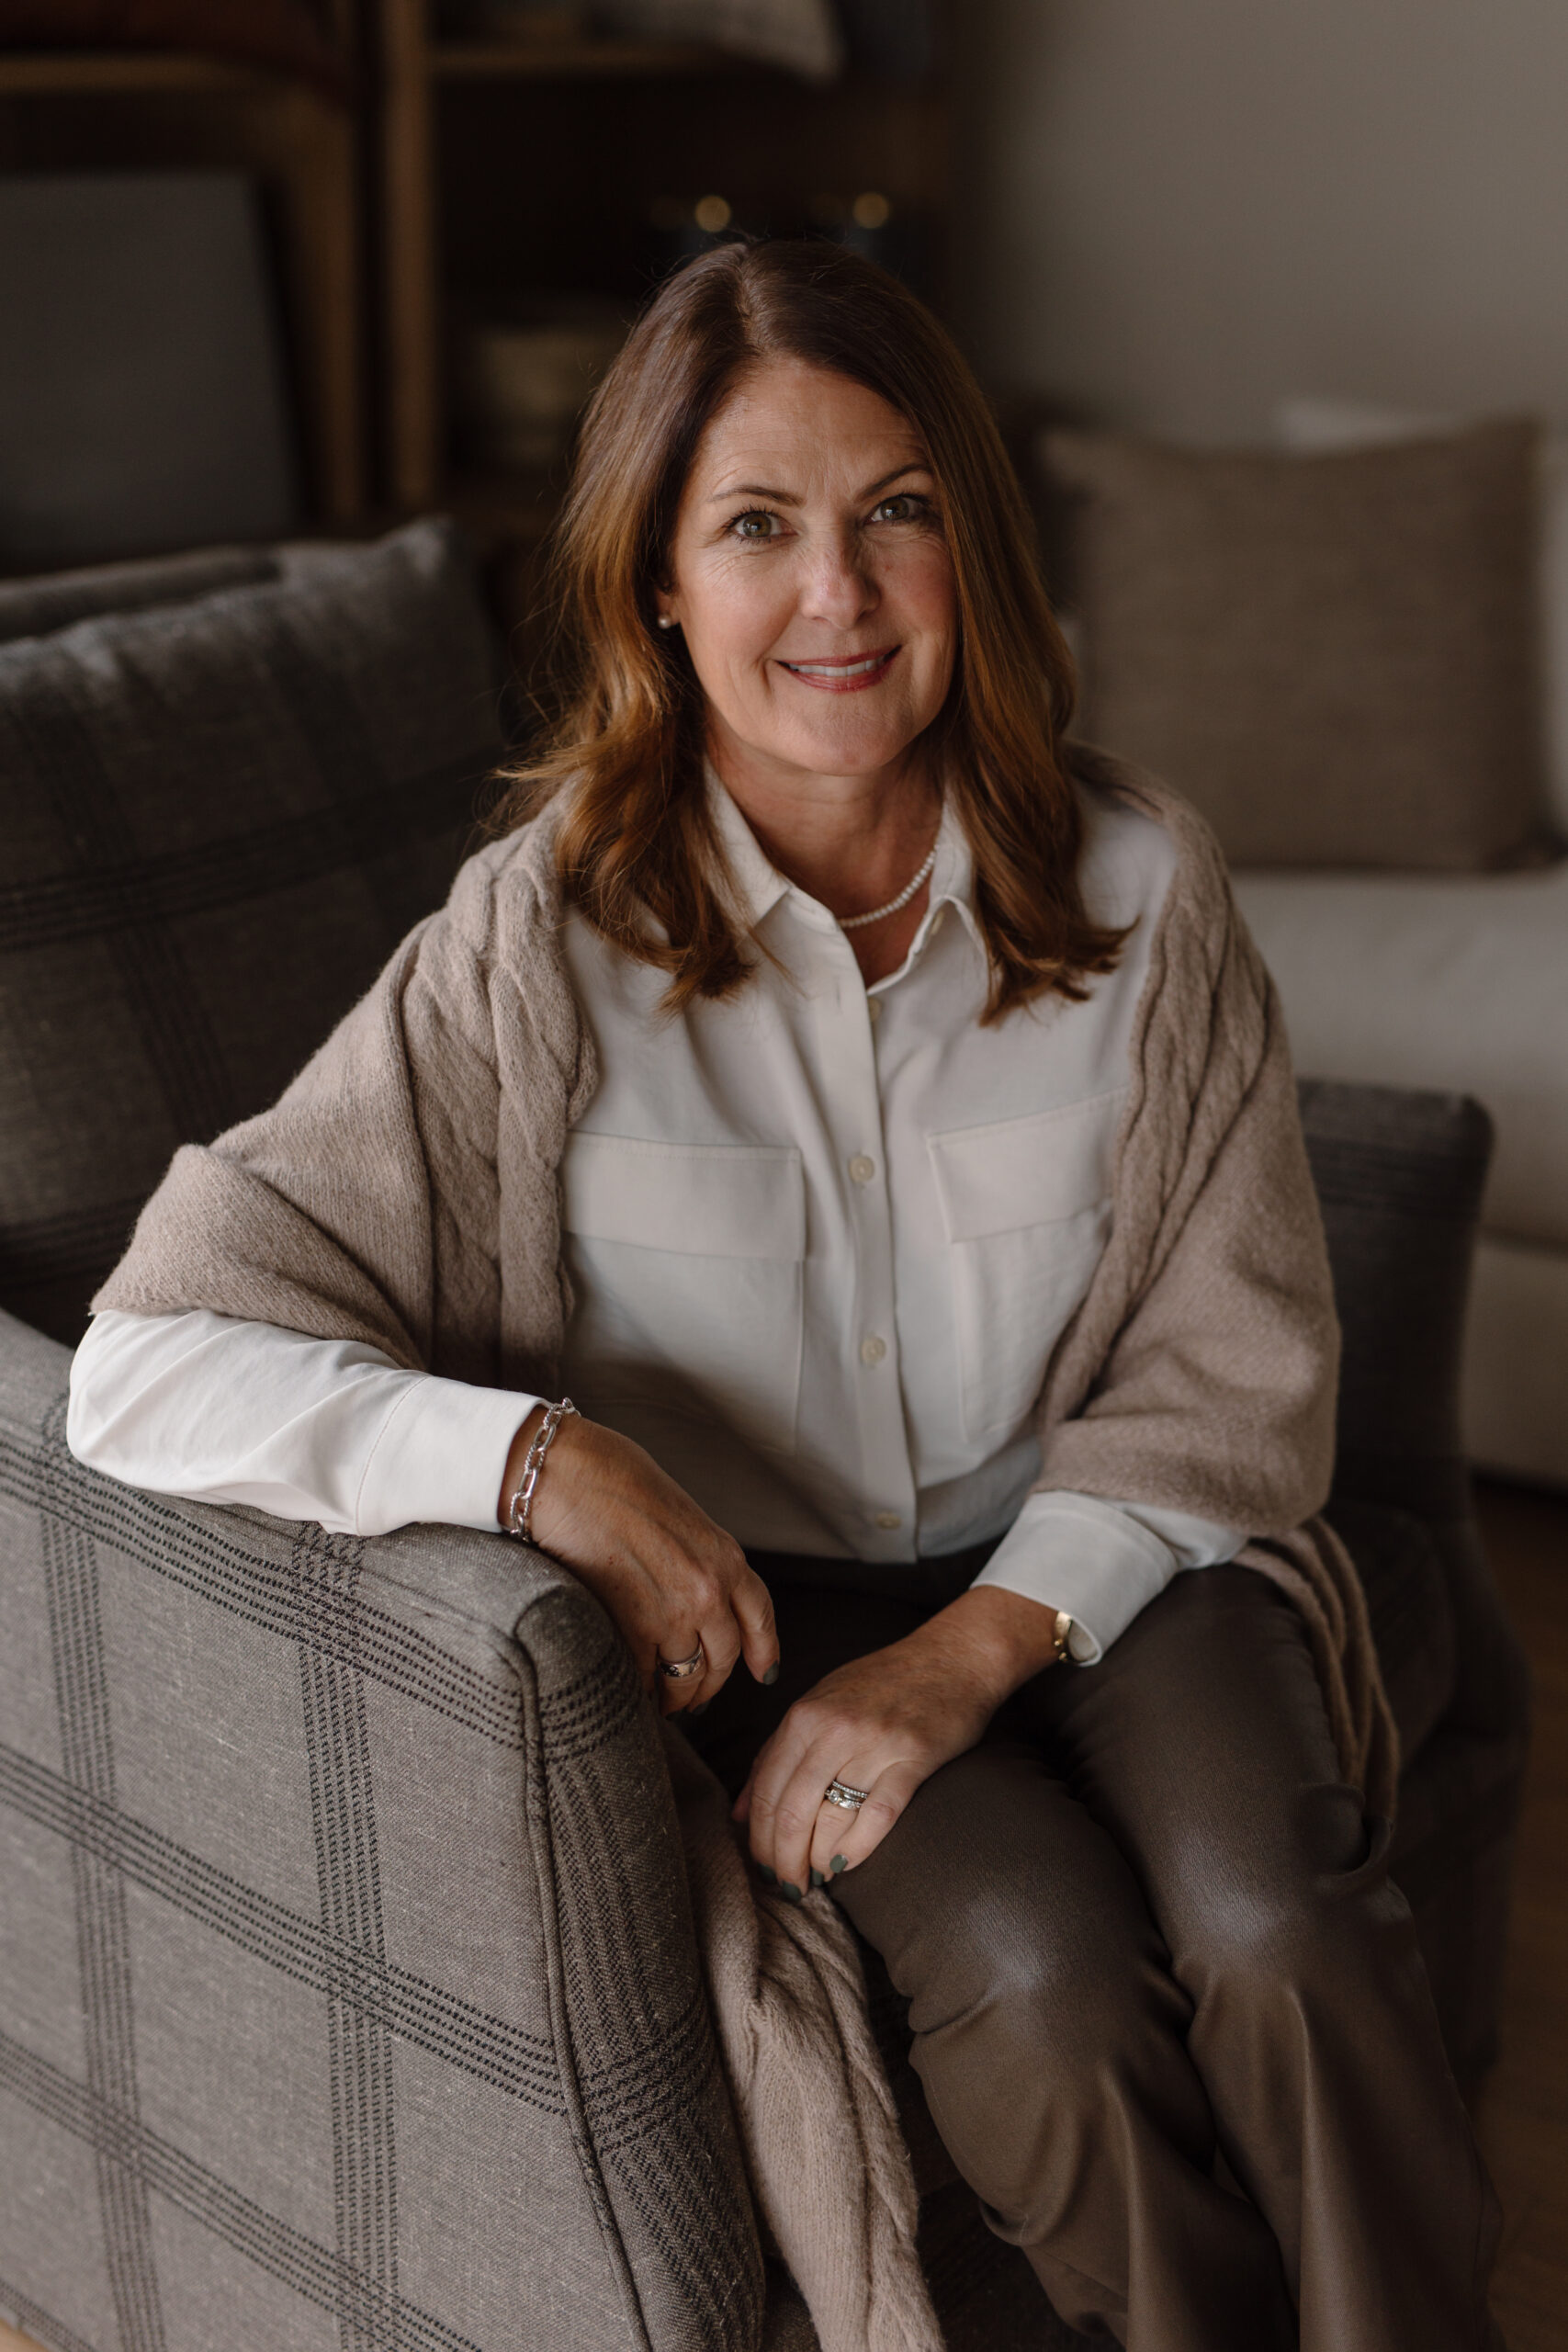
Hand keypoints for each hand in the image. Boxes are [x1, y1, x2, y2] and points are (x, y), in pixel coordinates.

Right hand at [497, 1408, 777, 1712]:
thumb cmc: (614, 1482)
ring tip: (660, 1704)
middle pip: (723, 1658)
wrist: (569, 1476)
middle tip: (694, 1698)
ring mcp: (672, 1614)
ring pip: (685, 1678)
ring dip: (674, 1698)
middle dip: (709, 1685)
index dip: (765, 1650)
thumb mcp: (679, 1516)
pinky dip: (639, 1692)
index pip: (759, 1615)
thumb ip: (696, 1557)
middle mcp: (708, 1590)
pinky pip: (644, 1679)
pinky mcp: (631, 1629)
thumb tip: (690, 1590)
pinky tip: (630, 1694)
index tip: (765, 1673)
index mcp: (725, 1556)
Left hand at [734, 1587, 1065, 1896]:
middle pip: (792, 1812)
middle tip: (787, 1886)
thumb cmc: (881, 1683)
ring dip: (817, 1860)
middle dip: (783, 1860)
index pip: (766, 1790)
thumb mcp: (819, 1703)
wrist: (952, 1658)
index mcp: (804, 1715)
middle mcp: (834, 1729)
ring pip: (830, 1820)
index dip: (759, 1838)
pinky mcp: (914, 1758)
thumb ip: (776, 1753)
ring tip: (815, 1878)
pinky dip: (857, 1848)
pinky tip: (846, 1864)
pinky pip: (877, 1816)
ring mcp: (875, 1743)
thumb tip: (739, 1814)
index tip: (761, 1866)